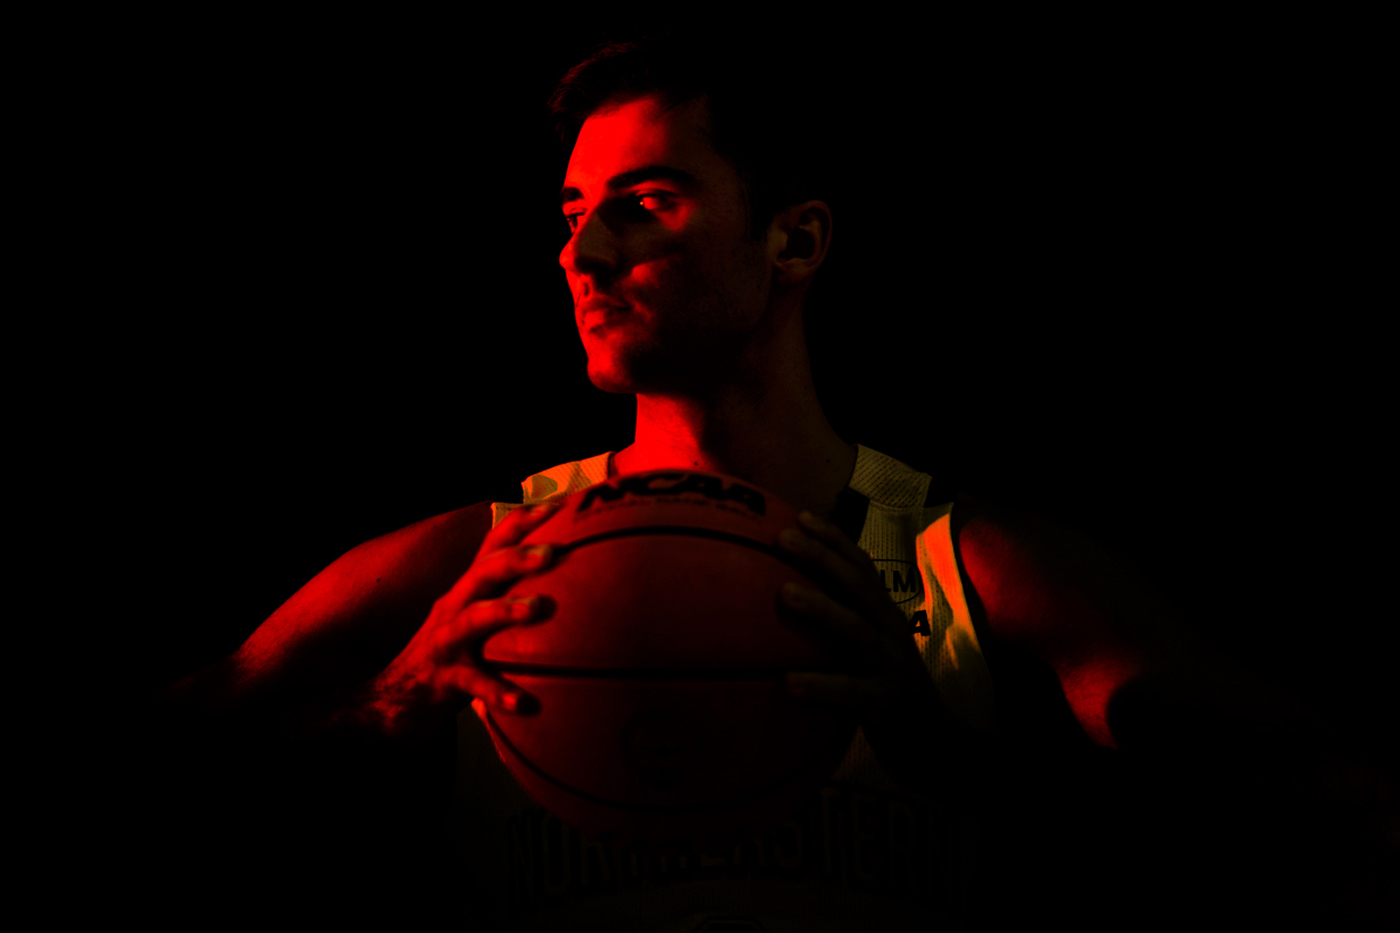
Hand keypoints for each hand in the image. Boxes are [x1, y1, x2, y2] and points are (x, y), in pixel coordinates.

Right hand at [363, 500, 562, 736]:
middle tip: (552, 552)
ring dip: (505, 610)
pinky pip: (475, 685)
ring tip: (538, 608)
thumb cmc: (452, 655)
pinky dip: (500, 692)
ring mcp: (447, 642)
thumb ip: (513, 600)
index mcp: (469, 589)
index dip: (524, 521)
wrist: (392, 701)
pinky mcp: (445, 680)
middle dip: (516, 556)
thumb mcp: (478, 620)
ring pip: (474, 619)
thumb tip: (573, 591)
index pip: (495, 544)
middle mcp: (455, 606)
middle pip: (483, 571)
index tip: (561, 505)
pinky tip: (528, 704)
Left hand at [776, 510, 945, 783]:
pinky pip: (851, 690)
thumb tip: (789, 604)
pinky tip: (788, 683)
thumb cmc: (887, 694)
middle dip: (820, 555)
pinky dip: (821, 684)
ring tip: (784, 592)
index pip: (860, 566)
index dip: (833, 539)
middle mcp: (890, 631)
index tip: (798, 516)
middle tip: (781, 537)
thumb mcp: (868, 654)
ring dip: (821, 607)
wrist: (937, 748)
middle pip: (856, 583)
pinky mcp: (887, 701)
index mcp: (884, 616)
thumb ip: (842, 629)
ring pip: (856, 627)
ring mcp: (891, 664)